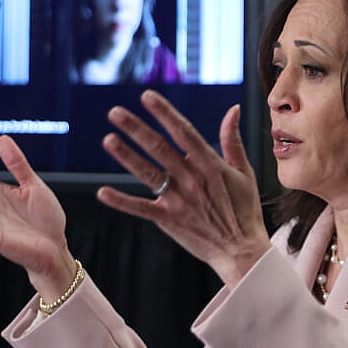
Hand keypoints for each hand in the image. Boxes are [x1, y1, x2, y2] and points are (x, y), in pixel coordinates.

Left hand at [97, 90, 271, 288]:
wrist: (241, 251)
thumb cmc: (244, 210)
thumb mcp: (245, 172)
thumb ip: (232, 140)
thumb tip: (233, 109)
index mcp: (211, 165)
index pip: (184, 132)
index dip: (164, 113)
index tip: (147, 96)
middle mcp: (192, 179)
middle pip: (160, 148)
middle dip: (136, 129)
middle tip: (114, 113)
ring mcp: (179, 201)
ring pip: (148, 174)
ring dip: (126, 156)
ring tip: (108, 139)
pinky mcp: (169, 220)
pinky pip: (141, 209)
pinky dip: (121, 202)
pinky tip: (102, 192)